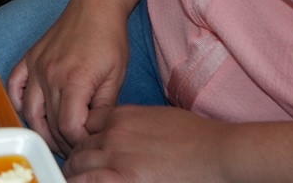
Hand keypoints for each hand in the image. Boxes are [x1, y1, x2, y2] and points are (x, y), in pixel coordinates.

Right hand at [11, 0, 133, 155]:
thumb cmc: (110, 39)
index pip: (69, 127)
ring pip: (30, 111)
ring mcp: (36, 66)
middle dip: (63, 141)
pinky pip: (14, 86)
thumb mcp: (117, 77)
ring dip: (41, 130)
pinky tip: (29, 113)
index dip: (80, 142)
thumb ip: (105, 108)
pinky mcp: (30, 58)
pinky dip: (17, 102)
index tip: (89, 143)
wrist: (95, 7)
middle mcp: (50, 75)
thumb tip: (96, 132)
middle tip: (76, 148)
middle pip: (50, 123)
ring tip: (55, 139)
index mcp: (74, 81)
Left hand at [64, 106, 233, 182]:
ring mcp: (115, 156)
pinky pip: (86, 182)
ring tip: (80, 182)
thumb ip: (131, 125)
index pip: (85, 127)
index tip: (88, 155)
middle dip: (79, 162)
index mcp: (120, 116)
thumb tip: (118, 134)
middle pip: (79, 148)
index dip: (86, 143)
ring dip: (77, 175)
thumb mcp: (156, 118)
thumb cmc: (196, 138)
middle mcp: (112, 133)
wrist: (215, 152)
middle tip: (82, 174)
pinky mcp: (122, 178)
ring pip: (77, 166)